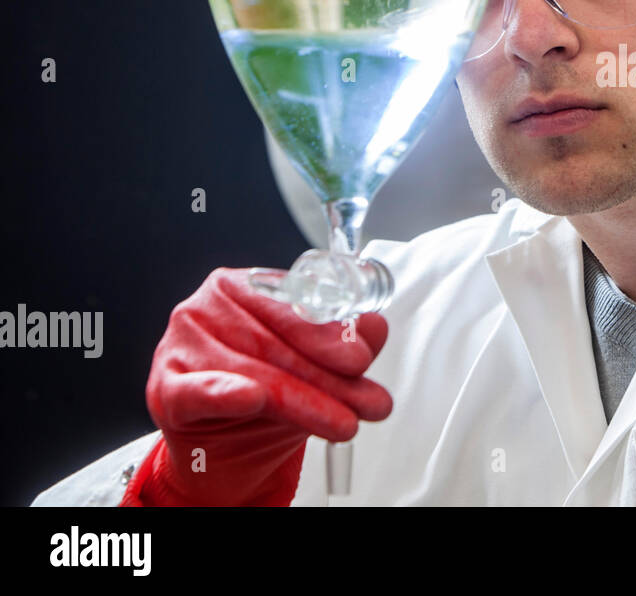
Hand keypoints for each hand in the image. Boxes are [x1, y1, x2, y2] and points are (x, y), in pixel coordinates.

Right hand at [121, 269, 392, 505]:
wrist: (221, 446)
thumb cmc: (265, 392)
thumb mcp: (311, 364)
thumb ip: (341, 341)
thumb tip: (373, 327)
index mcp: (242, 286)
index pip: (291, 306)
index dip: (329, 336)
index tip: (361, 359)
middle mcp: (207, 308)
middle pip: (277, 344)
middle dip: (330, 379)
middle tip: (367, 402)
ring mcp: (180, 346)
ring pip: (256, 374)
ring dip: (308, 403)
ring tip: (344, 422)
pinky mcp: (166, 388)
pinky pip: (201, 391)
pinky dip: (229, 395)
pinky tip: (252, 398)